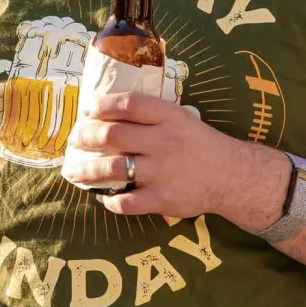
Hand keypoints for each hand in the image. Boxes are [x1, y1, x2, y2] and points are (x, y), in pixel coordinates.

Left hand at [63, 92, 258, 220]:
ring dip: (87, 170)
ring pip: (113, 168)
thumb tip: (108, 113)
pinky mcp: (162, 198)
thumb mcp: (182, 119)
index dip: (104, 104)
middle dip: (86, 137)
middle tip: (74, 140)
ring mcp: (162, 171)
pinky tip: (103, 198)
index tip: (88, 110)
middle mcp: (164, 142)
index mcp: (170, 117)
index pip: (130, 104)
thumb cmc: (200, 145)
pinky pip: (126, 202)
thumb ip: (151, 115)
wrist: (232, 176)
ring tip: (73, 171)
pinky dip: (109, 201)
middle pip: (113, 134)